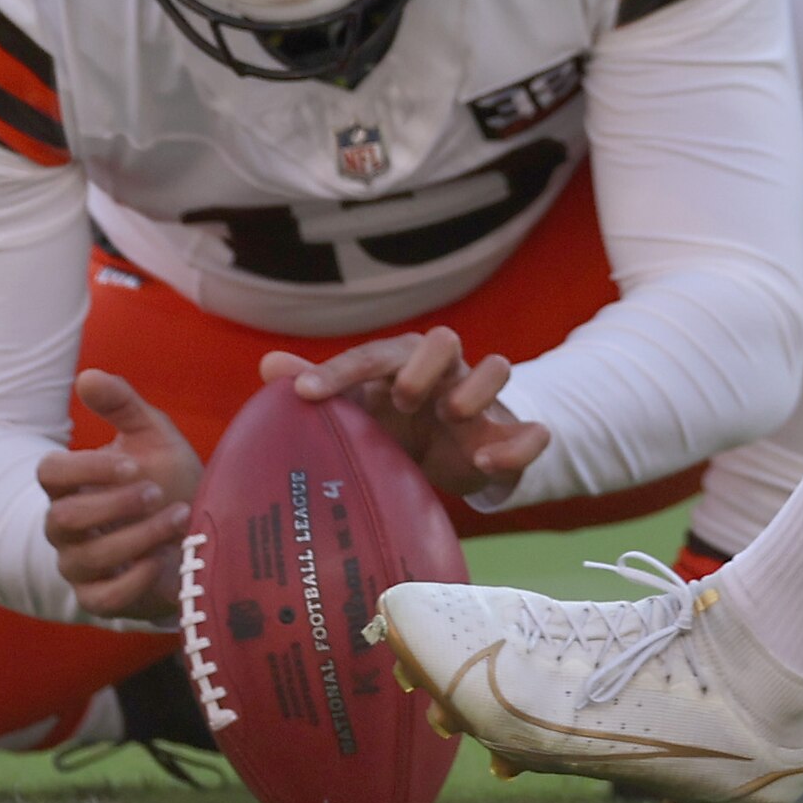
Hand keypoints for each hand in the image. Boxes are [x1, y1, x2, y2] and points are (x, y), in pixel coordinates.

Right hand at [35, 370, 201, 622]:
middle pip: (60, 519)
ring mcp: (80, 566)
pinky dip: (135, 579)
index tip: (132, 463)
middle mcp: (67, 527)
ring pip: (86, 558)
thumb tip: (87, 375)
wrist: (196, 532)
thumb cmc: (166, 478)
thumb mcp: (151, 435)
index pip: (49, 474)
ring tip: (180, 517)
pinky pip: (102, 599)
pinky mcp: (100, 600)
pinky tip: (164, 558)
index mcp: (72, 484)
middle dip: (112, 505)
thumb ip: (121, 405)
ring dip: (137, 537)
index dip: (86, 469)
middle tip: (156, 492)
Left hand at [264, 333, 553, 511]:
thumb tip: (269, 366)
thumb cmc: (399, 427)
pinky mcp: (511, 436)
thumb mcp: (361, 413)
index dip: (340, 371)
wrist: (458, 459)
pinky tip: (485, 463)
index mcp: (404, 365)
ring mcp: (483, 404)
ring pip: (497, 366)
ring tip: (449, 419)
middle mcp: (446, 374)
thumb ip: (323, 390)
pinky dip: (517, 445)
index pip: (374, 354)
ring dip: (473, 389)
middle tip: (400, 400)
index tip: (305, 394)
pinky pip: (532, 431)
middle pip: (443, 339)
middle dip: (422, 365)